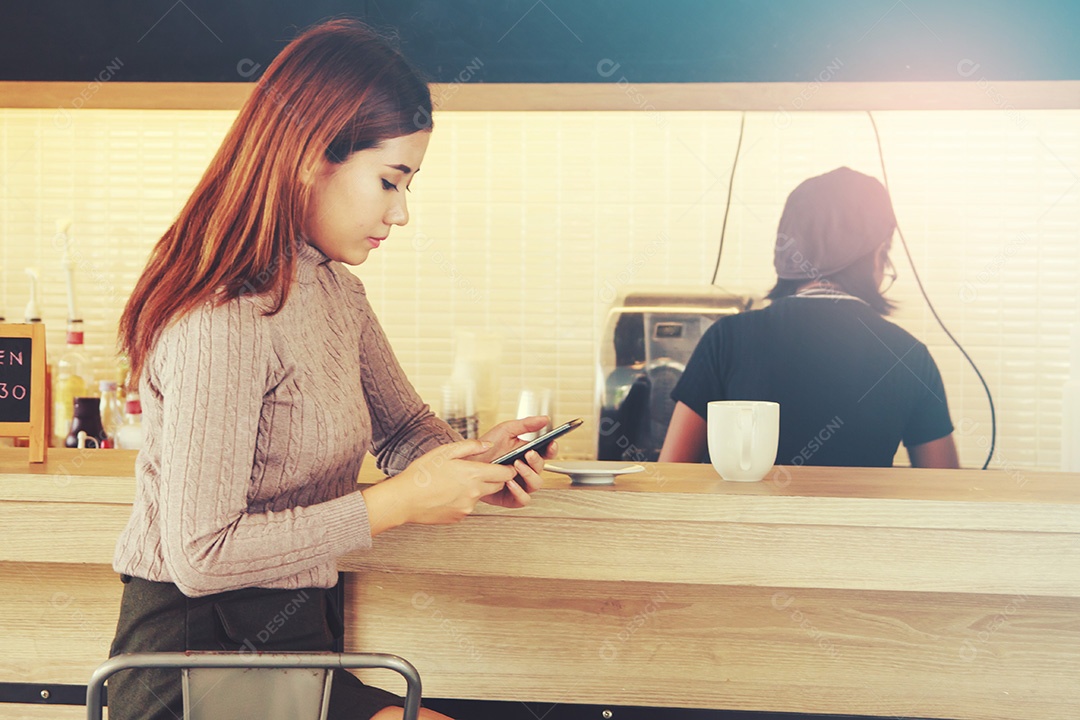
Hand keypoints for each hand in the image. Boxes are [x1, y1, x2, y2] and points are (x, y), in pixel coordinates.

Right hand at [362, 439, 514, 530]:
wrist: (403, 500)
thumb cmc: (421, 474)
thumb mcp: (445, 451)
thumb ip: (471, 446)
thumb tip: (488, 444)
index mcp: (473, 474)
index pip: (506, 473)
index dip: (508, 468)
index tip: (505, 465)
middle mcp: (474, 493)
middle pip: (498, 486)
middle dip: (494, 478)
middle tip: (478, 470)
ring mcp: (468, 507)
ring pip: (481, 496)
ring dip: (475, 489)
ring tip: (453, 481)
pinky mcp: (459, 517)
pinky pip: (468, 506)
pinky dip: (462, 499)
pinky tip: (446, 493)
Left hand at [467, 416, 555, 506]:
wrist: (468, 462)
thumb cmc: (487, 448)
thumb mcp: (505, 430)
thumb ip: (526, 424)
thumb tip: (544, 419)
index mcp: (529, 454)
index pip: (547, 453)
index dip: (552, 449)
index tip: (551, 443)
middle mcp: (527, 470)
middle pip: (542, 468)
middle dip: (536, 461)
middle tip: (528, 453)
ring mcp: (521, 484)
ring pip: (536, 484)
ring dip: (529, 475)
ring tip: (516, 465)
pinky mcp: (512, 498)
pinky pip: (523, 499)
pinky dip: (519, 491)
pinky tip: (510, 482)